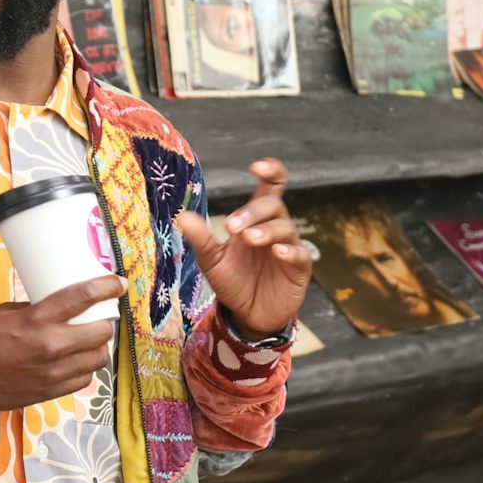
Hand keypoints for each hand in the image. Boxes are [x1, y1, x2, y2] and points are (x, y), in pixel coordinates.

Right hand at [0, 277, 123, 410]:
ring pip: (98, 358)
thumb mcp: (7, 312)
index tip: (118, 283)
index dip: (106, 287)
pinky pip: (85, 379)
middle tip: (100, 317)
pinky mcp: (53, 391)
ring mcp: (54, 372)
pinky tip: (78, 361)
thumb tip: (62, 304)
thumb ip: (36, 308)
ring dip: (98, 347)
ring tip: (90, 341)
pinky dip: (86, 368)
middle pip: (100, 332)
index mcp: (37, 320)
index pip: (82, 297)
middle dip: (105, 322)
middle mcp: (50, 346)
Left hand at [174, 158, 308, 338]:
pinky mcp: (299, 269)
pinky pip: (300, 254)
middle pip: (273, 205)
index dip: (270, 171)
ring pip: (285, 227)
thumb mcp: (212, 260)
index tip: (256, 167)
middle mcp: (275, 227)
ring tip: (249, 238)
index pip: (271, 186)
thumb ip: (201, 239)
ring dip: (266, 230)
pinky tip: (278, 252)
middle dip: (253, 212)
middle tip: (232, 226)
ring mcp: (289, 247)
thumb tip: (182, 216)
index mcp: (256, 219)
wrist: (249, 314)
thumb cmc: (234, 281)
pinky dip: (290, 251)